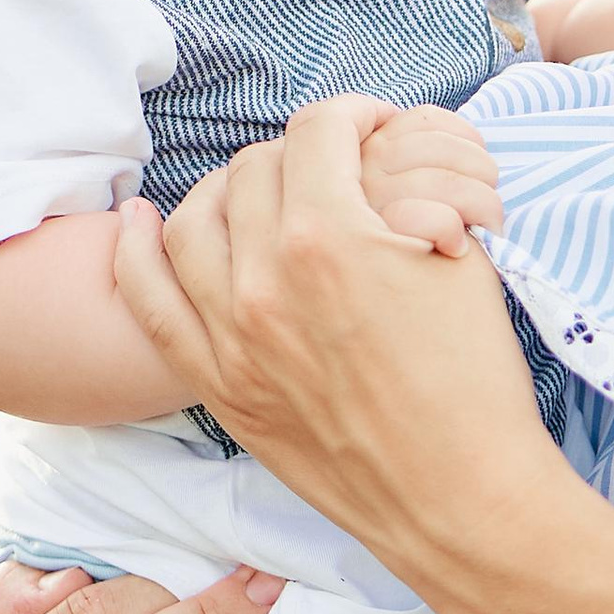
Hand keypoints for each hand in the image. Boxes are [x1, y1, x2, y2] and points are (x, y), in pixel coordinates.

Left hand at [112, 104, 566, 602]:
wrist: (459, 498)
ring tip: (258, 192)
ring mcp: (230, 336)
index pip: (317, 132)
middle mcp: (264, 278)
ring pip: (194, 220)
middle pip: (256, 170)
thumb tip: (379, 162)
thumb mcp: (463, 264)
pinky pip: (149, 302)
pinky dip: (136, 254)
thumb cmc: (476, 385)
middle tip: (335, 171)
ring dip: (228, 191)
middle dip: (301, 156)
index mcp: (329, 236)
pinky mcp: (219, 385)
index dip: (352, 115)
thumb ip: (410, 197)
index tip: (371, 127)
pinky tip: (142, 224)